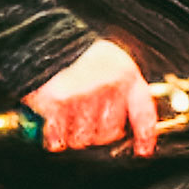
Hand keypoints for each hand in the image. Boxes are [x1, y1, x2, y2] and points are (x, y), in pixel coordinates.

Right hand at [23, 38, 159, 155]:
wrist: (43, 37)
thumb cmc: (76, 52)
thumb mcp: (110, 62)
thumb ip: (121, 89)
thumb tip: (126, 124)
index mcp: (125, 74)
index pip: (143, 112)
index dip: (145, 136)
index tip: (142, 150)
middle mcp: (107, 86)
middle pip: (109, 133)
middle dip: (97, 134)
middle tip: (85, 123)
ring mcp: (82, 96)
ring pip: (83, 139)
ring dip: (73, 135)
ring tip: (66, 118)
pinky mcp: (56, 103)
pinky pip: (58, 138)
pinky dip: (53, 138)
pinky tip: (51, 127)